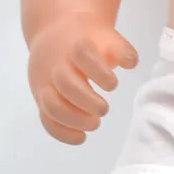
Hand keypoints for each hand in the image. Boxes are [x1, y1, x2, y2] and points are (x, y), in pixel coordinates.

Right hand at [27, 13, 137, 144]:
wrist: (57, 36)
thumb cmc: (89, 43)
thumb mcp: (107, 39)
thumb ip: (121, 50)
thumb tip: (130, 63)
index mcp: (75, 46)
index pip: (83, 54)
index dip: (100, 72)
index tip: (113, 84)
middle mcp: (56, 64)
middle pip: (66, 84)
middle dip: (88, 101)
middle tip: (104, 109)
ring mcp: (46, 83)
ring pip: (52, 105)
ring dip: (75, 119)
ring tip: (95, 123)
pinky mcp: (42, 99)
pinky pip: (46, 120)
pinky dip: (62, 133)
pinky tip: (81, 136)